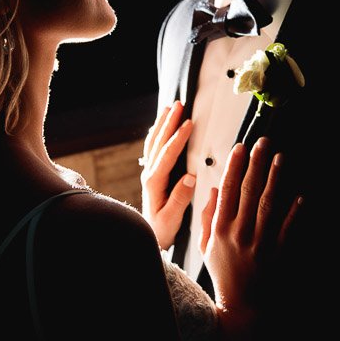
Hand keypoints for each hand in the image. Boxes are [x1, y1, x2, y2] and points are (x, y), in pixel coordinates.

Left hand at [139, 101, 195, 250]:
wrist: (149, 235)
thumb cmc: (161, 229)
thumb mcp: (172, 219)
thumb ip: (180, 199)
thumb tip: (190, 178)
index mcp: (155, 183)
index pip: (167, 155)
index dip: (178, 138)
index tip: (188, 124)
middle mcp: (149, 175)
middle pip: (159, 142)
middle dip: (170, 122)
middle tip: (179, 105)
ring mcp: (149, 173)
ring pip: (154, 142)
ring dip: (163, 123)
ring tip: (171, 107)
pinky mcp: (152, 174)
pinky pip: (153, 148)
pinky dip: (157, 133)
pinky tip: (160, 125)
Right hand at [200, 136, 301, 323]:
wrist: (243, 305)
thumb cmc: (224, 274)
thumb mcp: (205, 246)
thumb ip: (207, 217)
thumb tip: (213, 191)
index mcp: (220, 229)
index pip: (227, 191)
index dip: (234, 167)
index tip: (240, 148)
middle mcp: (239, 233)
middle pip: (248, 191)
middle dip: (256, 164)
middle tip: (263, 143)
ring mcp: (260, 243)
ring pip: (268, 204)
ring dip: (275, 179)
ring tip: (280, 158)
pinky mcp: (278, 253)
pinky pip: (288, 228)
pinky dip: (295, 211)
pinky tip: (300, 194)